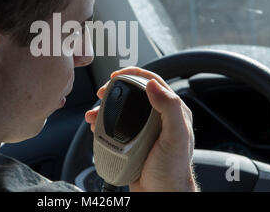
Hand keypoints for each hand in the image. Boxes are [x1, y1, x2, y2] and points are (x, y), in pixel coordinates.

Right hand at [85, 67, 197, 191]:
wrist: (161, 194)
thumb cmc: (172, 171)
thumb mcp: (175, 137)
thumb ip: (169, 108)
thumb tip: (153, 85)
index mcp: (173, 112)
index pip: (153, 82)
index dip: (135, 74)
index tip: (118, 75)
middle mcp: (159, 118)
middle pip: (134, 93)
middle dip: (116, 88)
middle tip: (103, 91)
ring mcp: (145, 129)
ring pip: (122, 109)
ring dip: (106, 106)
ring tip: (94, 112)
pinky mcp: (132, 140)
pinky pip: (116, 125)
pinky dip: (103, 122)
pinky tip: (96, 125)